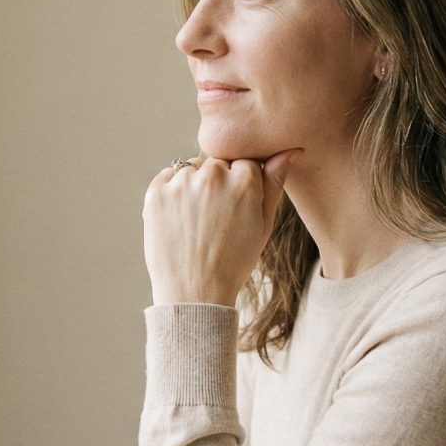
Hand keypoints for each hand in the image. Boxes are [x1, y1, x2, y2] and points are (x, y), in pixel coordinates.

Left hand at [143, 150, 298, 306]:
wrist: (194, 293)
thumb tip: (289, 151)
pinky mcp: (156, 193)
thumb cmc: (234, 261)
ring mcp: (182, 183)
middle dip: (218, 183)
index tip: (236, 210)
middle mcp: (213, 175)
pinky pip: (166, 178)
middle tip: (215, 219)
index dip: (241, 187)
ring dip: (193, 186)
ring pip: (191, 169)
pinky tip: (179, 219)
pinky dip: (171, 192)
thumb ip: (274, 184)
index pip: (244, 163)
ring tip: (196, 222)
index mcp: (245, 180)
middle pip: (217, 164)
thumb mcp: (264, 225)